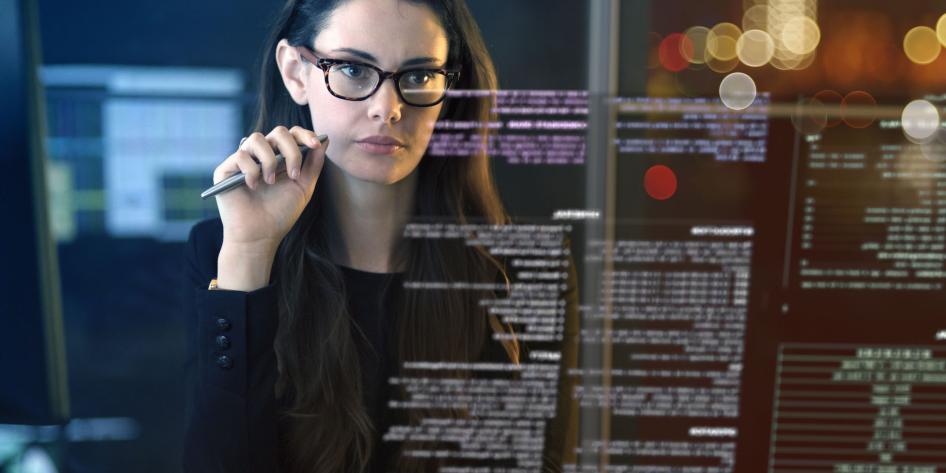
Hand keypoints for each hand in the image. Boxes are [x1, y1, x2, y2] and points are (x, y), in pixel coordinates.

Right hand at [213, 126, 327, 252]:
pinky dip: (251, 170)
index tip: (316, 144)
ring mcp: (243, 161)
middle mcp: (262, 155)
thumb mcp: (303, 188)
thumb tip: (324, 139)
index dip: (304, 134)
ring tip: (270, 182)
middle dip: (291, 150)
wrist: (260, 236)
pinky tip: (253, 186)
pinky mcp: (226, 169)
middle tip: (293, 174)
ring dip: (269, 161)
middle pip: (278, 132)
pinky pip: (240, 155)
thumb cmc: (280, 213)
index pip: (291, 134)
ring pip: (256, 139)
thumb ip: (313, 164)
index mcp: (280, 157)